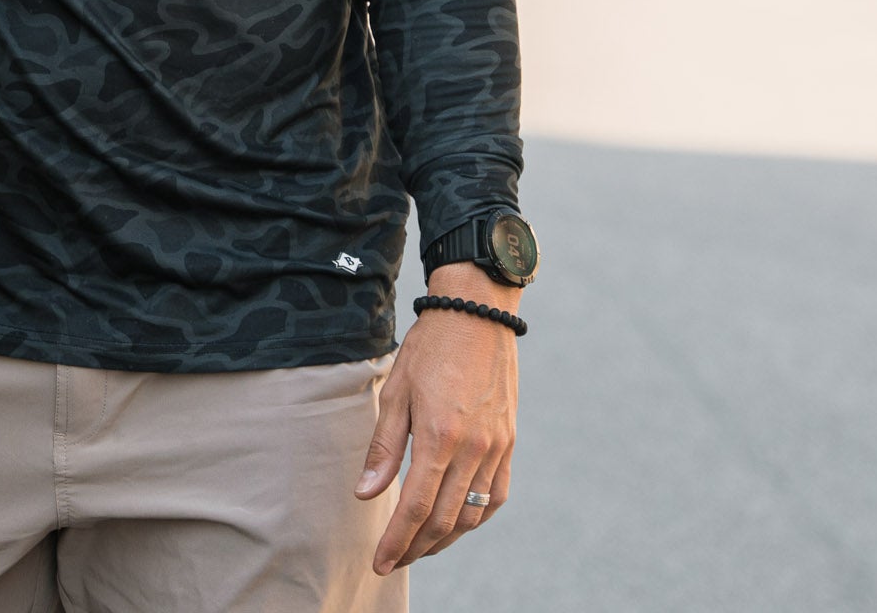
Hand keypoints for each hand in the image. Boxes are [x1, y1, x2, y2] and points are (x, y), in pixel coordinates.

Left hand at [355, 265, 520, 572]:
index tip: (381, 562)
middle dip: (417, 548)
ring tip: (421, 545)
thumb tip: (366, 494)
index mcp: (440, 437)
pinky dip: (477, 518)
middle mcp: (473, 450)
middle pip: (446, 521)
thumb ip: (383, 447)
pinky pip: (496, 496)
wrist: (476, 314)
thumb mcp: (396, 391)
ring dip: (446, 538)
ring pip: (473, 516)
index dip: (398, 542)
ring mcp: (496, 449)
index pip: (417, 508)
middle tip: (394, 559)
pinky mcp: (509, 442)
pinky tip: (459, 522)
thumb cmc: (429, 348)